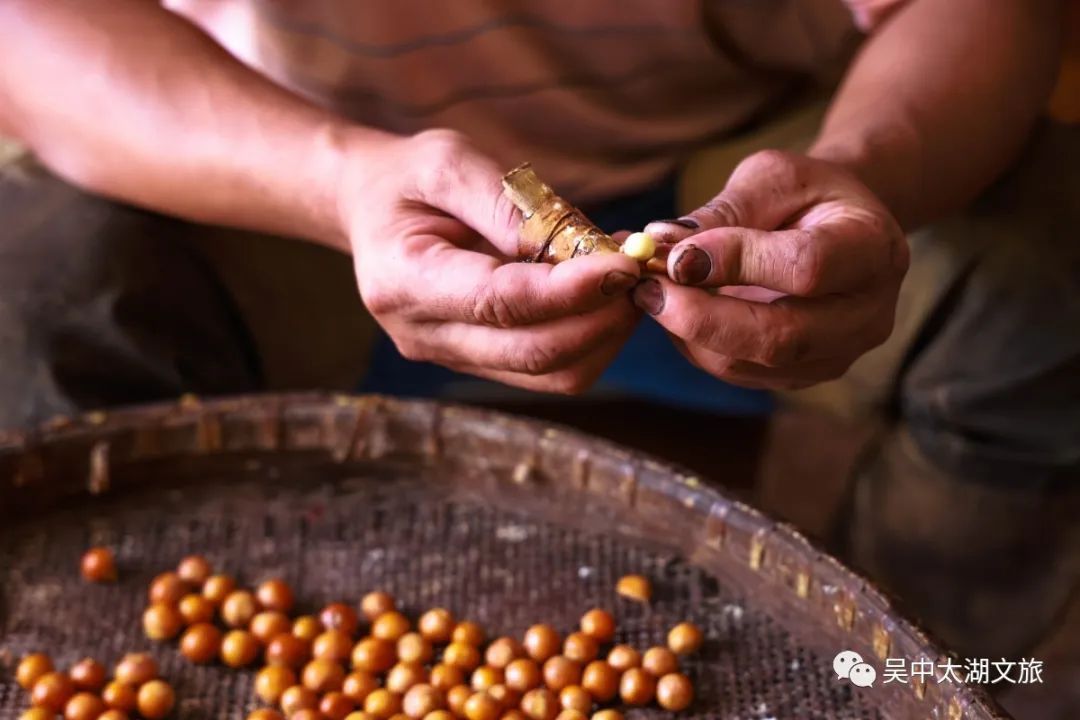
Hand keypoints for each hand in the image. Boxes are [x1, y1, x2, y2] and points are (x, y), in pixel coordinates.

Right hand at [337, 129, 641, 392]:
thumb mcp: (448, 162)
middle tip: (639, 270)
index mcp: (404, 282)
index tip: (624, 264)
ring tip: (625, 279)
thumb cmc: (409, 179)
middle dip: (600, 316)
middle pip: (534, 352)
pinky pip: (549, 370)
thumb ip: (506, 206)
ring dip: (603, 332)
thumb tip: (576, 248)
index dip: (569, 290)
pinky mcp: (479, 362)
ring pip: (552, 374)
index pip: (499, 302)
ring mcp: (451, 357)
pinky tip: (602, 294)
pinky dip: (589, 336)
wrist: (371, 209)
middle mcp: (424, 335)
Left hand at [635, 150, 908, 389]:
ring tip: (651, 291)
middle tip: (646, 289)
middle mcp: (866, 315)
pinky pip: (737, 372)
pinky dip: (694, 343)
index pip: (806, 267)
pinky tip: (675, 309)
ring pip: (750, 363)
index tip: (677, 254)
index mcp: (873, 250)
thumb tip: (664, 244)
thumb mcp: (772, 178)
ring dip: (688, 332)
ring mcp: (836, 355)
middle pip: (780, 336)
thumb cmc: (804, 195)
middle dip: (701, 317)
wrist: (837, 228)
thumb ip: (724, 211)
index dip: (737, 262)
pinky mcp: (801, 376)